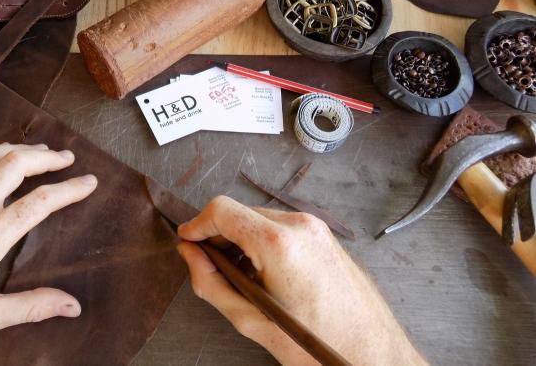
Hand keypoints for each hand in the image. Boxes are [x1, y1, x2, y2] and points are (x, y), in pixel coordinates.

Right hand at [177, 196, 426, 365]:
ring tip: (240, 278)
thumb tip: (191, 254)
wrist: (373, 355)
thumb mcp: (250, 319)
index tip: (188, 242)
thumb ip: (211, 282)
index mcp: (279, 243)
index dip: (198, 224)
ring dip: (241, 240)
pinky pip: (281, 227)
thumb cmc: (315, 344)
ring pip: (259, 219)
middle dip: (219, 235)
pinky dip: (262, 242)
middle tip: (212, 268)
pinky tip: (264, 275)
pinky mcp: (324, 235)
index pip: (222, 210)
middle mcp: (299, 225)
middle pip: (240, 212)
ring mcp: (316, 227)